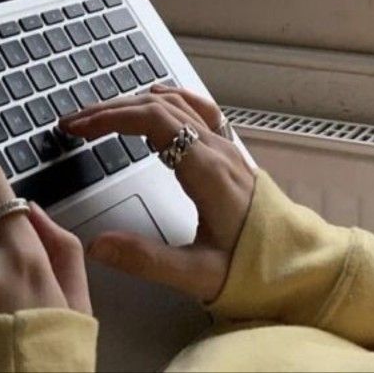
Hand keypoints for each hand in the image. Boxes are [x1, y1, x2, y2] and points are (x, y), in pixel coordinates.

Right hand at [59, 84, 255, 302]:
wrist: (299, 264)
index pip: (153, 121)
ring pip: (176, 105)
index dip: (111, 117)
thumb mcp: (197, 275)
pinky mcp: (229, 153)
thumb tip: (98, 245)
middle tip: (74, 123)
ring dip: (135, 104)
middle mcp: (216, 149)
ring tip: (101, 115)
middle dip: (111, 109)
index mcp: (207, 170)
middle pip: (158, 107)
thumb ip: (146, 260)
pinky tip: (156, 99)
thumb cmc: (254, 269)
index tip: (78, 127)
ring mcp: (225, 146)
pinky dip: (169, 100)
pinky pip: (198, 110)